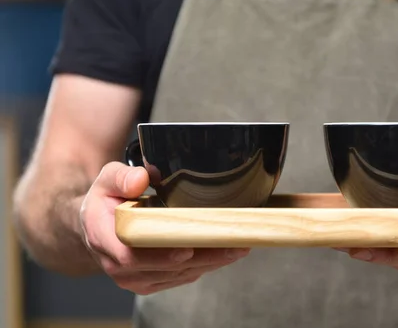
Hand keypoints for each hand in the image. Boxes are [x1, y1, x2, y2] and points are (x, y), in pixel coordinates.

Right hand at [79, 162, 249, 294]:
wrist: (98, 225)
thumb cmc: (107, 200)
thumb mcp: (107, 180)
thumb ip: (121, 177)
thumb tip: (142, 178)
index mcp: (104, 238)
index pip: (130, 255)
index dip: (160, 255)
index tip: (187, 249)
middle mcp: (118, 266)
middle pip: (164, 268)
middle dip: (201, 257)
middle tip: (232, 244)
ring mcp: (136, 277)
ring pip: (179, 275)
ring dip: (211, 262)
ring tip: (239, 246)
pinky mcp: (153, 281)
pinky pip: (182, 276)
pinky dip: (206, 265)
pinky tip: (227, 252)